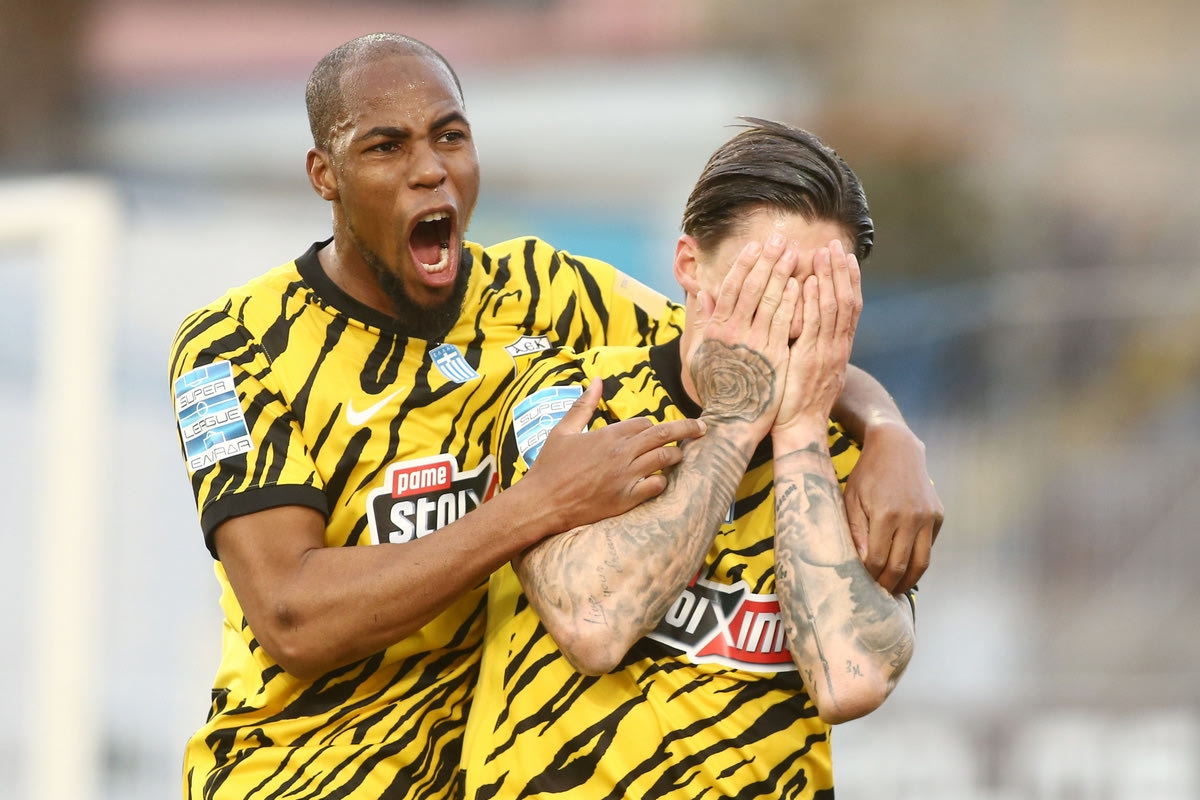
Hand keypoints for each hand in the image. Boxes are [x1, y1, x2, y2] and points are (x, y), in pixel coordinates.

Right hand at [523, 381, 706, 532]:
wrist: (541, 503)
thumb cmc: (549, 466)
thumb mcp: (563, 430)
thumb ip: (584, 404)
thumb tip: (597, 380)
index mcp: (608, 435)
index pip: (645, 423)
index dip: (652, 426)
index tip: (657, 430)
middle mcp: (621, 453)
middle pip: (663, 436)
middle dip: (687, 429)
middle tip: (702, 428)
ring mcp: (626, 477)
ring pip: (664, 458)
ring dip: (675, 456)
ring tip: (680, 456)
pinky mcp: (626, 499)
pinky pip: (656, 486)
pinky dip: (662, 481)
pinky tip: (660, 480)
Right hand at [688, 234, 799, 436]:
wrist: (732, 420)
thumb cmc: (716, 388)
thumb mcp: (699, 355)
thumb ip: (702, 324)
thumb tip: (703, 295)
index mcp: (716, 329)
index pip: (731, 288)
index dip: (744, 265)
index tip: (755, 247)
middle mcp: (735, 332)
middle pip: (753, 288)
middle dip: (767, 260)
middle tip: (780, 239)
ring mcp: (756, 343)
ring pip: (771, 300)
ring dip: (783, 273)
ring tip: (794, 254)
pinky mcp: (774, 355)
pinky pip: (785, 322)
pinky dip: (792, 301)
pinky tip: (801, 284)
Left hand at [774, 239, 861, 436]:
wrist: (798, 428)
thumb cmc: (797, 399)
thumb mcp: (811, 368)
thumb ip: (813, 343)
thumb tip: (809, 322)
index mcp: (838, 347)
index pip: (849, 306)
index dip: (848, 280)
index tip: (844, 257)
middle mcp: (837, 347)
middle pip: (845, 301)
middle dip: (840, 271)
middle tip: (834, 244)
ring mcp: (826, 352)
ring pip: (833, 308)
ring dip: (828, 278)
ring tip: (823, 253)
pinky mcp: (810, 359)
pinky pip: (814, 325)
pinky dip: (813, 302)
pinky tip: (808, 282)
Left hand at [844, 422, 943, 593]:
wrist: (897, 447)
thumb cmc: (867, 474)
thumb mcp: (852, 499)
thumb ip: (856, 532)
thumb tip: (861, 564)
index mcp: (886, 514)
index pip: (877, 559)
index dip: (869, 576)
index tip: (862, 584)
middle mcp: (911, 518)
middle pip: (901, 566)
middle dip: (888, 584)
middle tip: (878, 596)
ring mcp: (928, 517)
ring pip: (922, 563)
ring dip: (908, 582)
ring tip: (895, 590)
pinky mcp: (939, 516)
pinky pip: (929, 547)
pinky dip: (918, 561)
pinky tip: (906, 569)